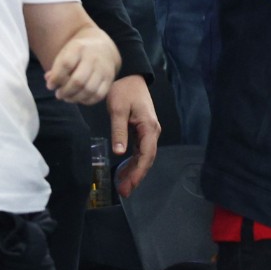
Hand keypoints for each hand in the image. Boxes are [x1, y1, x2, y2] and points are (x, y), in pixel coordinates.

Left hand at [45, 26, 118, 104]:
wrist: (102, 48)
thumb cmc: (77, 54)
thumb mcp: (65, 54)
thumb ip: (56, 69)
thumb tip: (51, 83)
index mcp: (79, 48)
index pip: (66, 64)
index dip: (56, 78)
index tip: (50, 85)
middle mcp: (93, 58)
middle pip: (78, 80)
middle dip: (65, 91)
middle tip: (59, 94)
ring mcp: (104, 69)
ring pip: (89, 90)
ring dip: (75, 98)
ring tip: (67, 97)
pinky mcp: (109, 79)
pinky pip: (98, 95)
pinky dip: (86, 100)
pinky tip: (79, 98)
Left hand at [107, 76, 160, 197]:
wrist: (130, 77)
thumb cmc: (124, 91)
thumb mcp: (118, 110)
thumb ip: (119, 131)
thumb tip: (119, 153)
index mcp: (149, 127)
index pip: (146, 155)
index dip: (138, 172)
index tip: (129, 185)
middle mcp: (152, 131)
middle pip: (147, 159)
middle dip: (137, 176)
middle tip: (124, 191)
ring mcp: (148, 131)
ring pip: (144, 156)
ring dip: (135, 171)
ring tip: (123, 185)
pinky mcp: (143, 130)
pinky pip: (140, 150)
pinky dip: (133, 162)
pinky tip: (125, 170)